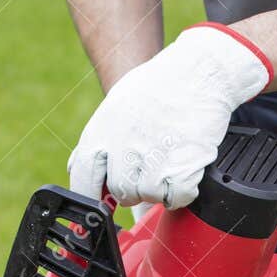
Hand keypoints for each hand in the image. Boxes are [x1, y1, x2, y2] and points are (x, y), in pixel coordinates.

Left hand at [68, 24, 271, 209]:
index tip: (102, 204)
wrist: (199, 72)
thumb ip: (98, 139)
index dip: (92, 196)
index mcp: (103, 131)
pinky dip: (182, 192)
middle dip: (133, 190)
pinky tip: (184, 173)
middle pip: (120, 191)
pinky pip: (176, 197)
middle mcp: (124, 145)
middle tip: (147, 174)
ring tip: (168, 166)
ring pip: (148, 195)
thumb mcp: (115, 105)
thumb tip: (76, 167)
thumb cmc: (159, 86)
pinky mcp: (183, 165)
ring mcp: (153, 156)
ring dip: (159, 189)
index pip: (83, 178)